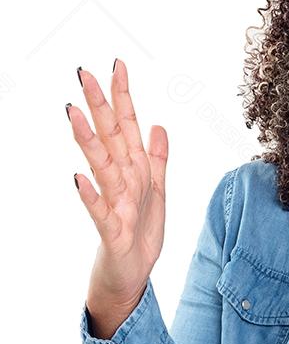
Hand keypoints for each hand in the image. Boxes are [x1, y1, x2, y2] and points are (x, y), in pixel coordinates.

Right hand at [67, 58, 168, 309]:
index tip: (118, 65)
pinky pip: (100, 212)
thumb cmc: (140, 235)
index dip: (124, 98)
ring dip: (89, 141)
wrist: (132, 277)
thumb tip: (158, 125)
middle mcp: (120, 182)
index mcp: (133, 170)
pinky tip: (78, 178)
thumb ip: (157, 159)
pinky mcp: (111, 231)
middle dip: (99, 106)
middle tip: (84, 74)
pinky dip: (90, 195)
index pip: (126, 127)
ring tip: (75, 114)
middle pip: (109, 138)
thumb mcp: (157, 192)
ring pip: (101, 168)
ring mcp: (113, 205)